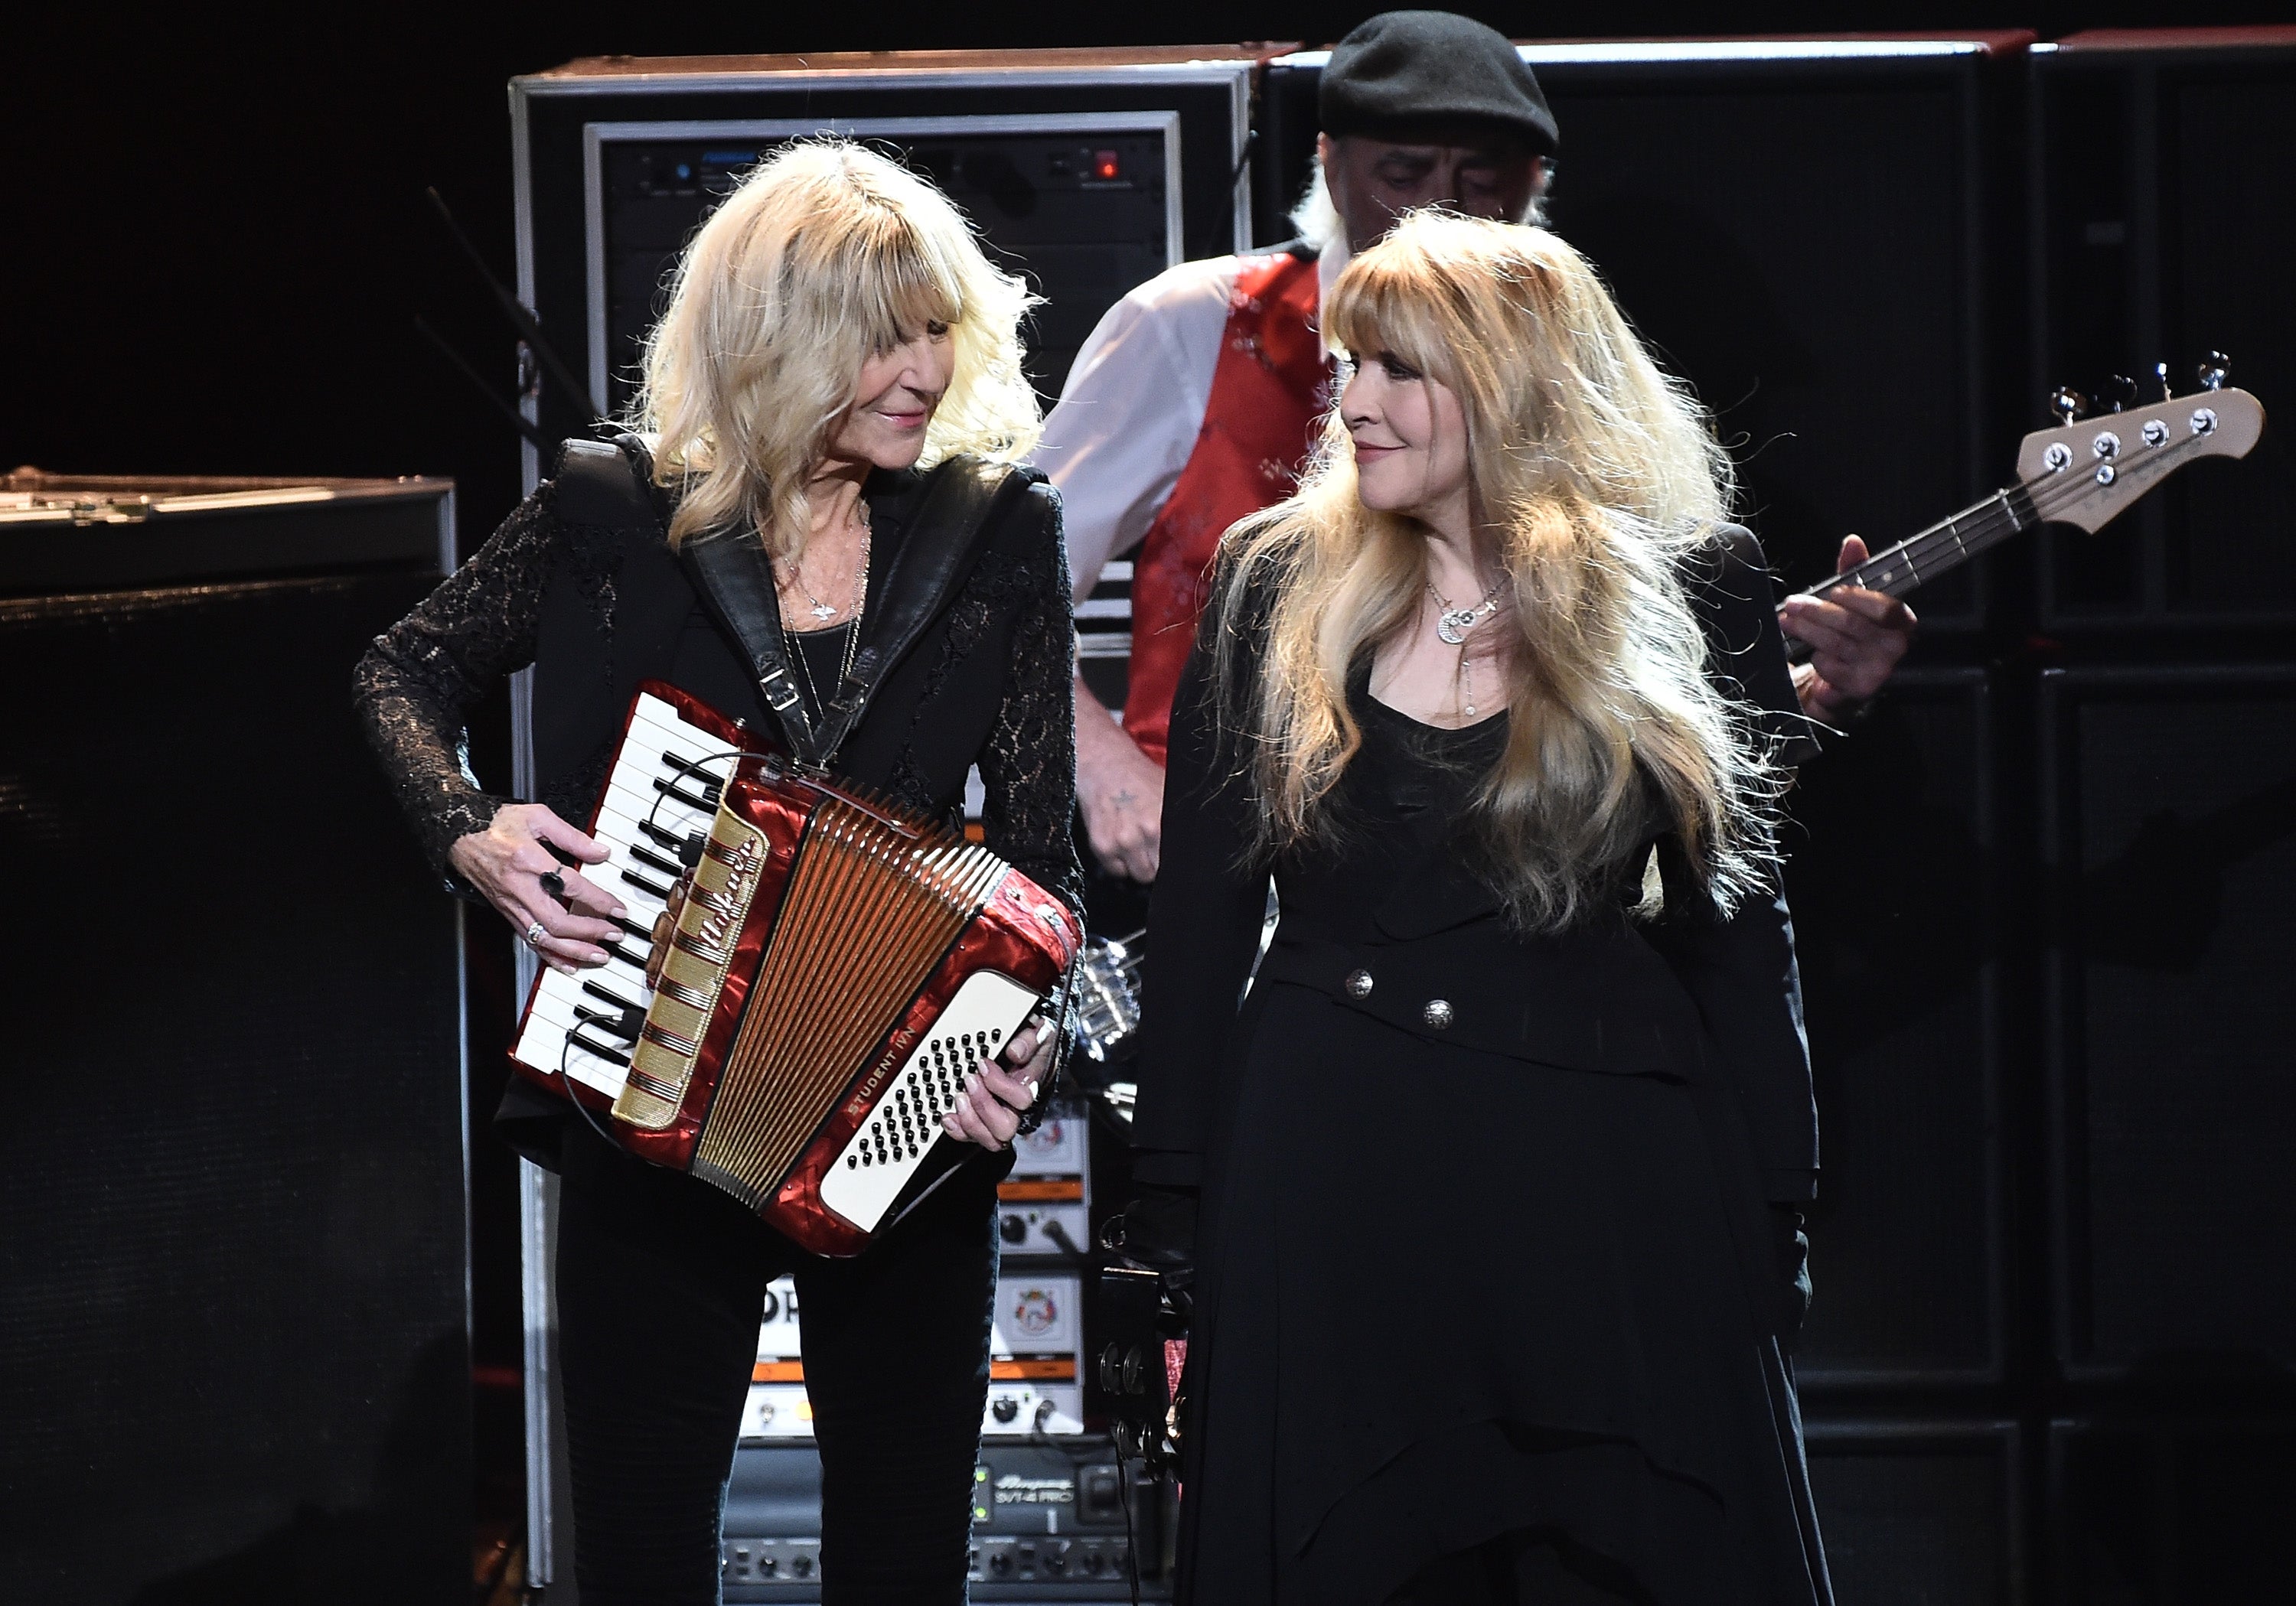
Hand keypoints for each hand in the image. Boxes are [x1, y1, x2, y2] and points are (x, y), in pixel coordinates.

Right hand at [449, 802, 626, 976]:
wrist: (459, 835)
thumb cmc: (497, 824)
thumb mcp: (538, 817)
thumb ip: (571, 836)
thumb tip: (600, 852)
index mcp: (528, 860)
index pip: (570, 886)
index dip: (598, 900)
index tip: (619, 909)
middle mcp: (519, 888)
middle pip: (556, 922)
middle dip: (589, 932)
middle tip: (615, 934)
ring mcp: (511, 905)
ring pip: (543, 938)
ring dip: (574, 951)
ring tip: (600, 955)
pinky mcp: (507, 913)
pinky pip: (530, 941)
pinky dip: (551, 956)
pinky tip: (569, 964)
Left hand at [941, 1015, 1056, 1151]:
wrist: (1027, 1053)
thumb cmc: (1032, 1046)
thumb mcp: (1039, 1034)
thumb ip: (1031, 1039)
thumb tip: (1015, 1052)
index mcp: (1032, 1086)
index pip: (1023, 1098)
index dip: (1000, 1085)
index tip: (983, 1064)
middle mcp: (1018, 1108)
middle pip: (1006, 1127)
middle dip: (983, 1105)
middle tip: (969, 1081)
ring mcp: (1001, 1117)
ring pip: (991, 1139)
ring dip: (970, 1119)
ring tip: (959, 1096)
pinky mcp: (985, 1122)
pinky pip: (972, 1137)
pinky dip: (958, 1129)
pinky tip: (949, 1115)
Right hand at [1074, 673, 1165, 881]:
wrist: (1105, 765)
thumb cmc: (1141, 778)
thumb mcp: (1170, 793)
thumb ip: (1183, 821)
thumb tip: (1202, 846)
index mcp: (1168, 821)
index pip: (1180, 861)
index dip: (1178, 862)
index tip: (1175, 858)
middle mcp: (1147, 832)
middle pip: (1160, 872)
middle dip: (1157, 863)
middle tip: (1152, 847)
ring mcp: (1123, 841)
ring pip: (1139, 875)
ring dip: (1138, 865)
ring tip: (1136, 843)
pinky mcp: (1102, 846)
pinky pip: (1116, 871)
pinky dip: (1118, 862)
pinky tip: (1119, 841)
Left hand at [1778, 535, 1917, 725]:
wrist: (1834, 684)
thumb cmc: (1845, 639)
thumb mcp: (1849, 602)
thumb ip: (1853, 573)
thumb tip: (1853, 542)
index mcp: (1901, 623)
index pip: (1887, 607)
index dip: (1857, 598)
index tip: (1832, 592)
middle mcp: (1896, 648)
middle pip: (1854, 625)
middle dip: (1817, 612)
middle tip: (1792, 604)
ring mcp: (1879, 672)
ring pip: (1838, 645)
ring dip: (1807, 631)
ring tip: (1787, 622)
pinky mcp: (1859, 691)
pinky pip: (1831, 669)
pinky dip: (1816, 659)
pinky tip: (1809, 655)